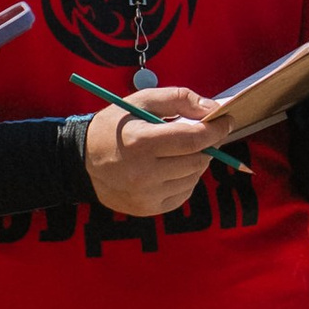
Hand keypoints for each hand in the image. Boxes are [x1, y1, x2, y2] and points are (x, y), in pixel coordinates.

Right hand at [82, 89, 233, 215]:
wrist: (81, 162)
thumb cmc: (113, 127)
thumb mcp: (140, 101)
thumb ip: (178, 98)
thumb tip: (212, 109)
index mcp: (140, 142)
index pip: (193, 140)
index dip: (216, 130)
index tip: (227, 121)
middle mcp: (144, 173)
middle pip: (198, 160)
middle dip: (207, 145)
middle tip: (200, 134)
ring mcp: (146, 195)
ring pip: (193, 178)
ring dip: (195, 162)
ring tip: (177, 151)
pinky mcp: (148, 209)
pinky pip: (183, 194)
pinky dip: (185, 179)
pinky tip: (170, 168)